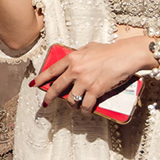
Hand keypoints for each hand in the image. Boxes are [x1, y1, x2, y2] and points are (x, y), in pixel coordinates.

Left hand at [30, 37, 150, 113]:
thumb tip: (72, 60)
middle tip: (45, 103)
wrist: (125, 56)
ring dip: (71, 105)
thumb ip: (77, 55)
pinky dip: (84, 110)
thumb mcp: (88, 48)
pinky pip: (85, 105)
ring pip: (71, 99)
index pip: (51, 70)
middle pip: (57, 87)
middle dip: (49, 97)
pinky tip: (84, 111)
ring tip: (73, 106)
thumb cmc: (109, 51)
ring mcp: (85, 81)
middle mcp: (75, 70)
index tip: (34, 84)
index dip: (41, 79)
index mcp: (72, 59)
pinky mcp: (95, 90)